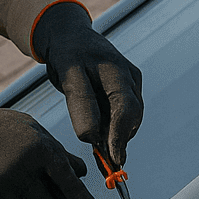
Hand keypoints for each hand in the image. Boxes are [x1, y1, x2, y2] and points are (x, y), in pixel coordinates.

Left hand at [32, 1, 143, 166]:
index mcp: (116, 70)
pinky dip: (113, 130)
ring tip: (101, 154)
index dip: (120, 136)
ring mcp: (131, 83)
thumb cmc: (66, 54)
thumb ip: (81, 105)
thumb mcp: (67, 75)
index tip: (112, 159)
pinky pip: (124, 114)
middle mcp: (129, 77)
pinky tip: (101, 141)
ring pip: (130, 118)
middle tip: (105, 163)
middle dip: (119, 140)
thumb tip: (92, 138)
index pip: (126, 108)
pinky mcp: (127, 90)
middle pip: (132, 116)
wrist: (69, 36)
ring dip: (117, 136)